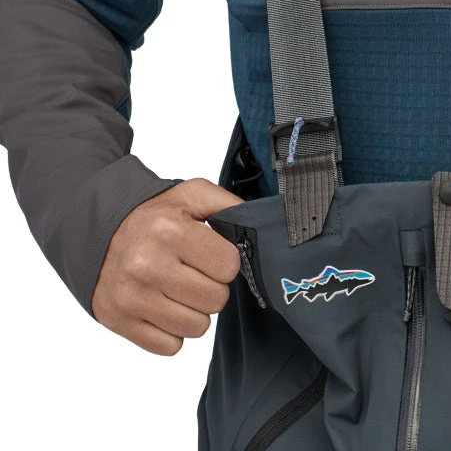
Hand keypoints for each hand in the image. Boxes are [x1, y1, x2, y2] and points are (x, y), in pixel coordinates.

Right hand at [92, 178, 243, 355]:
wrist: (98, 231)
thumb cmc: (154, 216)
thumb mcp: (191, 194)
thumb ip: (228, 204)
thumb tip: (261, 222)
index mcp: (170, 231)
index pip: (229, 267)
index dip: (225, 262)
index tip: (212, 255)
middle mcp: (147, 265)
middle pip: (215, 300)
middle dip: (213, 287)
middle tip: (196, 273)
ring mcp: (131, 297)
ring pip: (196, 328)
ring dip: (196, 311)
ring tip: (181, 289)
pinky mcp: (119, 321)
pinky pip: (170, 346)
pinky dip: (173, 331)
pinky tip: (164, 306)